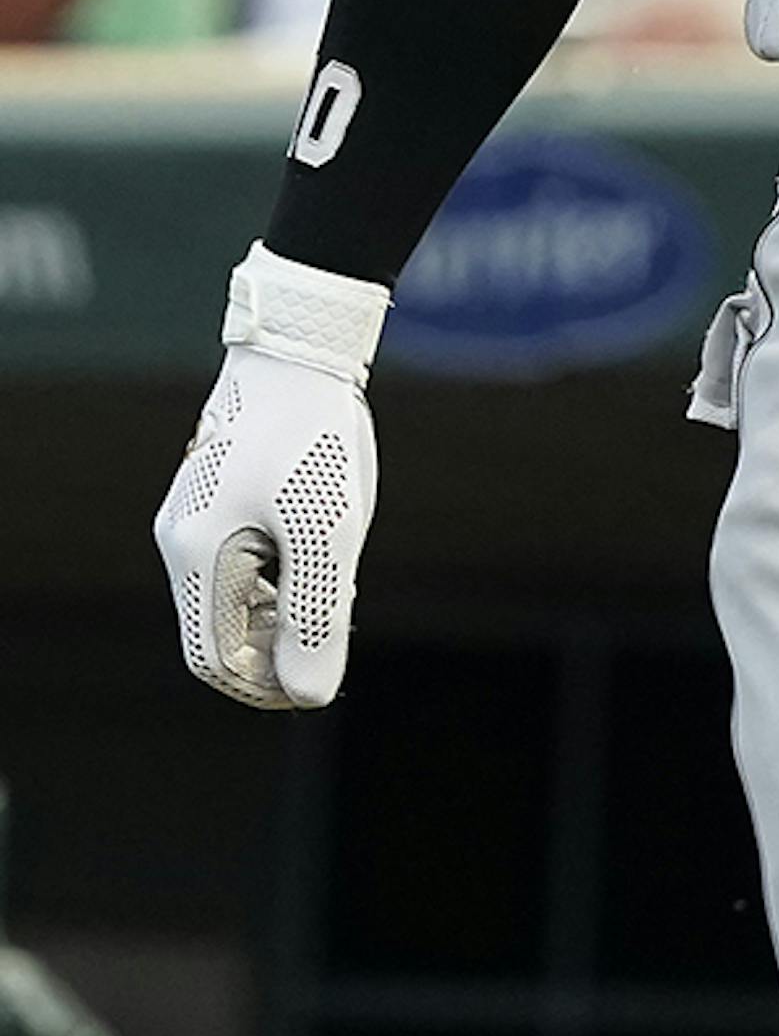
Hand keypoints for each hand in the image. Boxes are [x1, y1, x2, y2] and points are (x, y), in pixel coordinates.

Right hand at [153, 244, 389, 711]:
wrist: (302, 343)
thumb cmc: (314, 434)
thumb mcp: (329, 531)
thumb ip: (318, 614)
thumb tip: (310, 692)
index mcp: (196, 554)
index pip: (215, 658)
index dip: (266, 683)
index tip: (321, 671)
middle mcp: (181, 536)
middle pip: (222, 628)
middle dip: (279, 641)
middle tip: (340, 619)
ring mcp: (195, 511)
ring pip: (234, 591)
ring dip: (284, 603)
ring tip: (338, 572)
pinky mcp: (217, 487)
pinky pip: (241, 554)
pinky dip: (281, 566)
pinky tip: (323, 538)